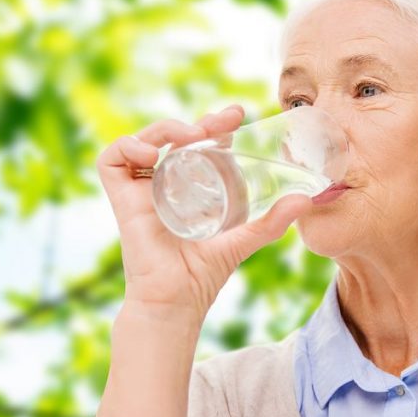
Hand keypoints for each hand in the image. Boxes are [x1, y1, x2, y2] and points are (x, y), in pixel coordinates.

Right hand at [96, 104, 313, 322]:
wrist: (176, 301)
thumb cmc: (203, 275)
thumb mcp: (243, 240)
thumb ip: (272, 222)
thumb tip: (305, 200)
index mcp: (188, 186)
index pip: (197, 142)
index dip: (213, 123)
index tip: (237, 115)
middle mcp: (162, 182)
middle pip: (172, 136)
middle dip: (196, 121)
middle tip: (221, 124)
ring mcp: (140, 189)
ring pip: (142, 139)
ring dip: (165, 127)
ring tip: (191, 137)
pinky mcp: (121, 198)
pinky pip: (111, 160)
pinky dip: (128, 147)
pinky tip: (153, 156)